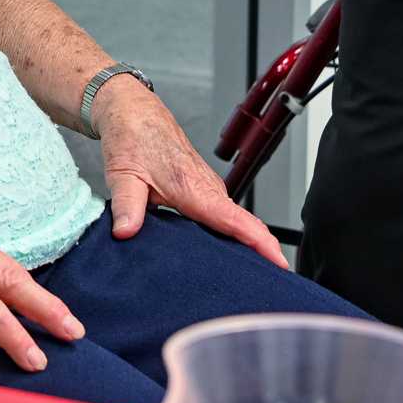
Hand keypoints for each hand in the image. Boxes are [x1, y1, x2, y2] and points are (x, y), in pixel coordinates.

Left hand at [89, 78, 288, 266]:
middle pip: (245, 228)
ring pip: (236, 223)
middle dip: (262, 256)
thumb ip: (126, 206)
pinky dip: (234, 236)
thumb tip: (126, 233)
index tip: (279, 264)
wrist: (134, 112)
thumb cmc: (133, 137)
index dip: (261, 244)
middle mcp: (209, 189)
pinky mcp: (203, 190)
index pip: (237, 221)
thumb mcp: (123, 174)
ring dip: (248, 247)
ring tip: (252, 281)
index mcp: (195, 188)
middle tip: (267, 290)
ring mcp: (208, 189)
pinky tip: (227, 256)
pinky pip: (225, 217)